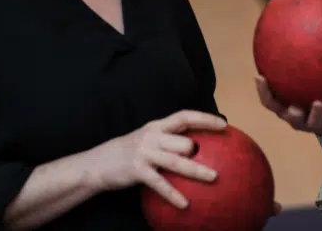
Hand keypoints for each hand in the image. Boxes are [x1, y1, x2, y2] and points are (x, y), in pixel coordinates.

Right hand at [87, 110, 225, 208]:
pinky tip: (185, 205)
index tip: (224, 124)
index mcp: (156, 126)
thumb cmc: (128, 153)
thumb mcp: (146, 140)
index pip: (184, 116)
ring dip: (197, 170)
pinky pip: (160, 183)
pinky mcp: (137, 170)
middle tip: (219, 159)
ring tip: (214, 177)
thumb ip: (166, 141)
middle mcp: (152, 136)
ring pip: (177, 161)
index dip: (204, 118)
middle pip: (183, 140)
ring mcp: (144, 153)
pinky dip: (174, 194)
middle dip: (200, 149)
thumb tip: (195, 148)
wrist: (97, 163)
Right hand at [254, 75, 321, 140]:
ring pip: (313, 123)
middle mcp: (297, 118)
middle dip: (291, 112)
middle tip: (293, 106)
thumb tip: (286, 36)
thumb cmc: (310, 96)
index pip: (269, 102)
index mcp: (286, 108)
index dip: (263, 91)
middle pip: (290, 117)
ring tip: (319, 103)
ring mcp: (314, 125)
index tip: (259, 76)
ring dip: (315, 114)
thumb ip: (294, 69)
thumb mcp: (300, 85)